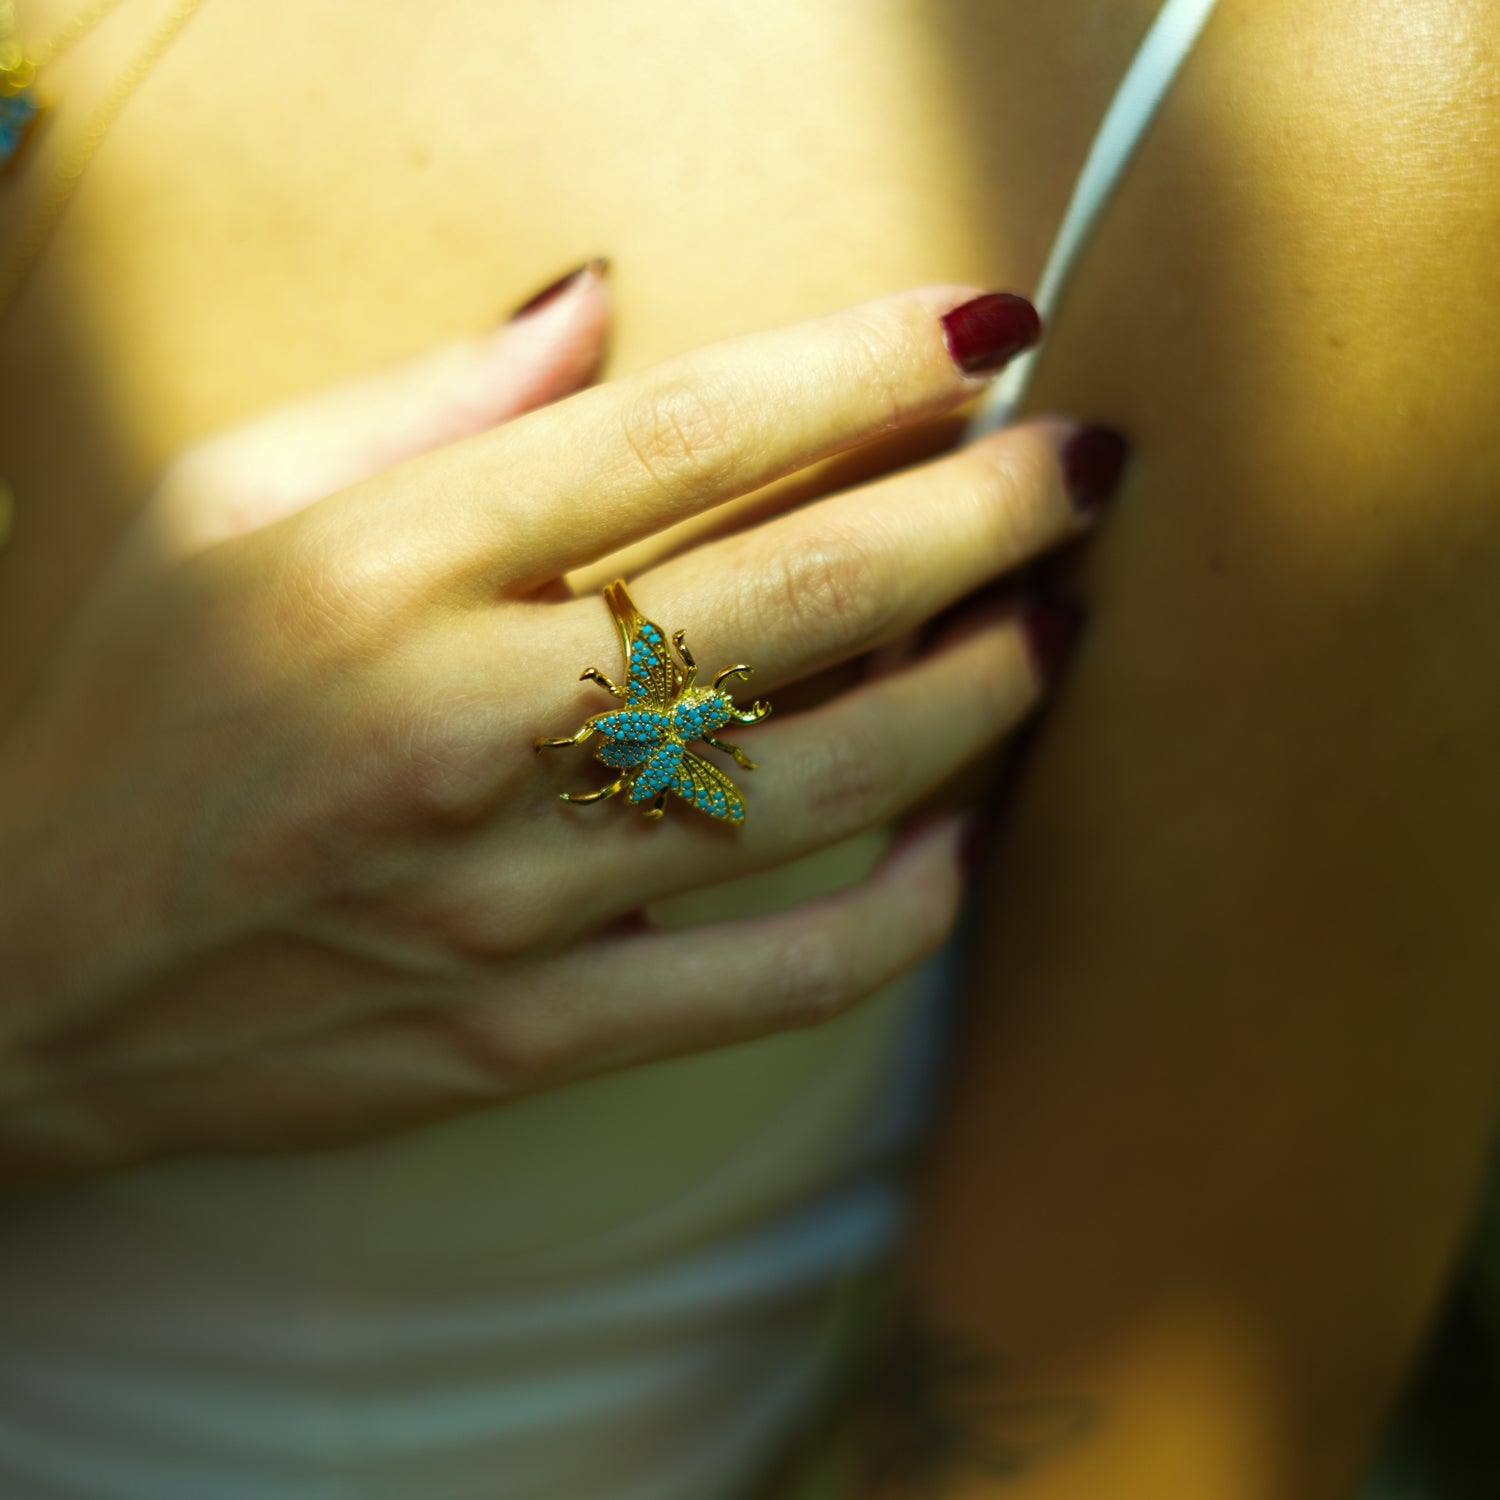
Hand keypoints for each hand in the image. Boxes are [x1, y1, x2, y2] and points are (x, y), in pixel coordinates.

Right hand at [0, 280, 1112, 1186]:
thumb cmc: (135, 713)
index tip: (986, 331)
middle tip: (1081, 468)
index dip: (862, 367)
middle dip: (977, 516)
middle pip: (790, 602)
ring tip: (1053, 623)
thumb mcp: (220, 505)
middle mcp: (462, 729)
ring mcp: (507, 897)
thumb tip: (602, 305)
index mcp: (382, 571)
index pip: (680, 436)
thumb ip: (425, 397)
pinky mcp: (531, 1032)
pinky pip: (770, 985)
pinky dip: (895, 919)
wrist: (34, 968)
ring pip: (817, 791)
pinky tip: (957, 847)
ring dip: (974, 696)